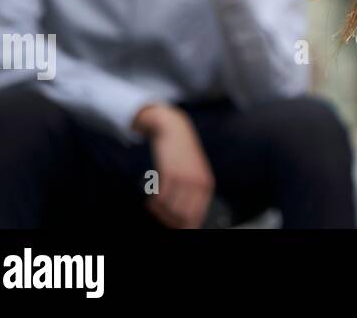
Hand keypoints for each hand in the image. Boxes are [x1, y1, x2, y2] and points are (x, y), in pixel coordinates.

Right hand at [133, 103, 215, 228]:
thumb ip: (192, 193)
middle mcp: (198, 184)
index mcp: (206, 186)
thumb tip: (185, 219)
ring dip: (159, 212)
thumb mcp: (193, 173)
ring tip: (153, 206)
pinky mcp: (171, 173)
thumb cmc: (181, 154)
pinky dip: (153, 203)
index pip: (197, 217)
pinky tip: (150, 199)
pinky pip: (161, 198)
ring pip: (170, 209)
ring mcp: (185, 179)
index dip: (184, 226)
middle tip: (160, 217)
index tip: (173, 228)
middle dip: (169, 221)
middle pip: (183, 217)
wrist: (174, 129)